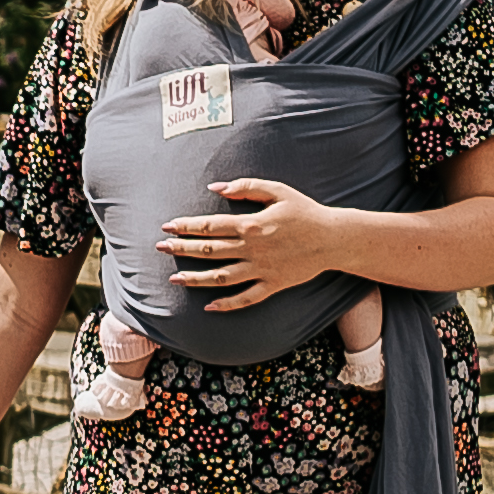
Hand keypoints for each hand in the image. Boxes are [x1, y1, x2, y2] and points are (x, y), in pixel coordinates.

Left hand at [165, 174, 340, 312]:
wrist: (333, 238)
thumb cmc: (304, 211)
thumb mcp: (277, 190)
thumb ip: (245, 187)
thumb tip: (215, 187)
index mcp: (251, 224)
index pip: (210, 226)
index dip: (186, 226)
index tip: (167, 226)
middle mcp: (253, 249)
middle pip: (209, 251)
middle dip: (181, 250)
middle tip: (160, 249)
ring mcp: (262, 270)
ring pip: (221, 278)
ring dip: (195, 279)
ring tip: (174, 279)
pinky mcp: (273, 285)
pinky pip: (246, 298)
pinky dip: (227, 304)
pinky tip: (208, 306)